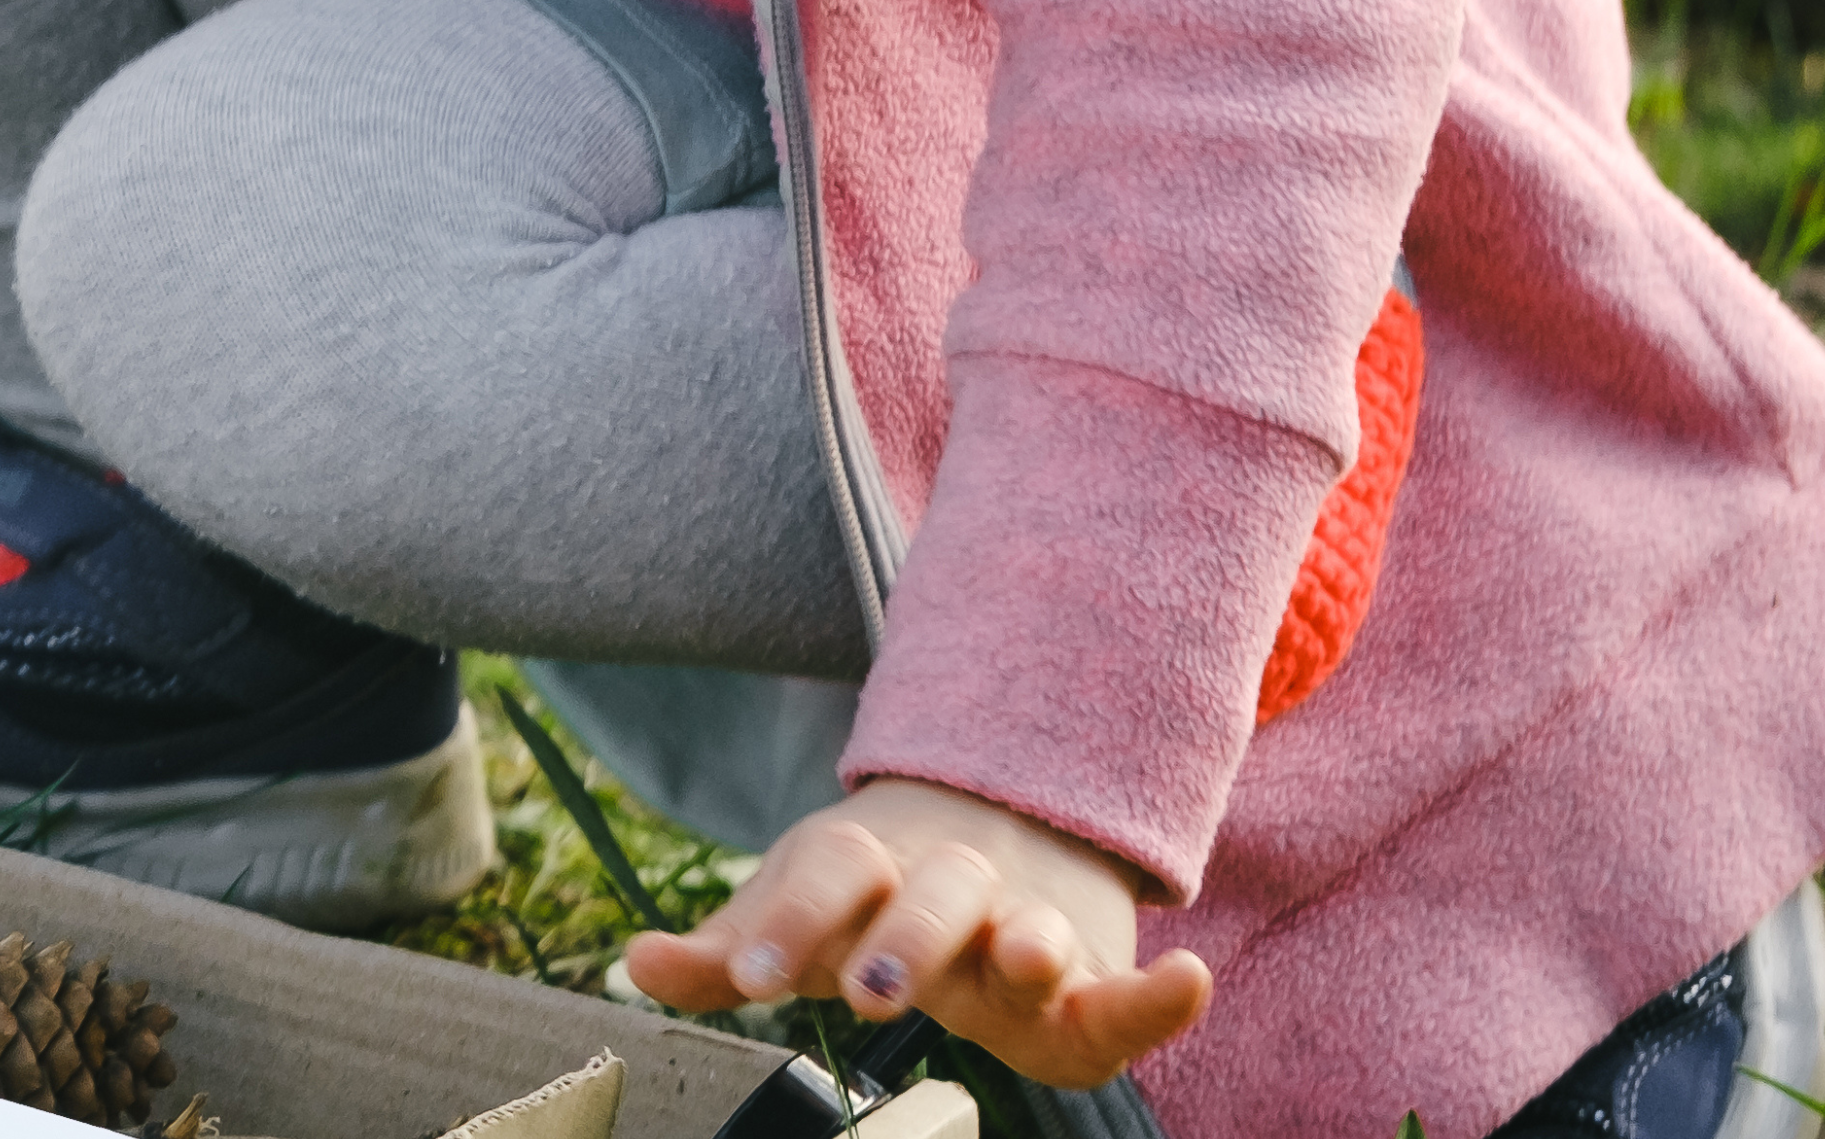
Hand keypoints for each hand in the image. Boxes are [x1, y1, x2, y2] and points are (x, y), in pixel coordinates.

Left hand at [623, 779, 1210, 1088]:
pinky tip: (1189, 981)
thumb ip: (727, 948)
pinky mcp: (1095, 983)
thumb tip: (635, 963)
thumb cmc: (871, 899)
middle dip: (904, 940)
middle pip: (931, 896)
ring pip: (1031, 928)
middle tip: (869, 992)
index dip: (783, 919)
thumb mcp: (797, 915)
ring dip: (1030, 942)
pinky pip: (1133, 991)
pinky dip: (1163, 994)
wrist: (994, 829)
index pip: (823, 874)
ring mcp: (1028, 926)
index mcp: (867, 865)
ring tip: (1024, 958)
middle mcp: (951, 883)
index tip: (747, 973)